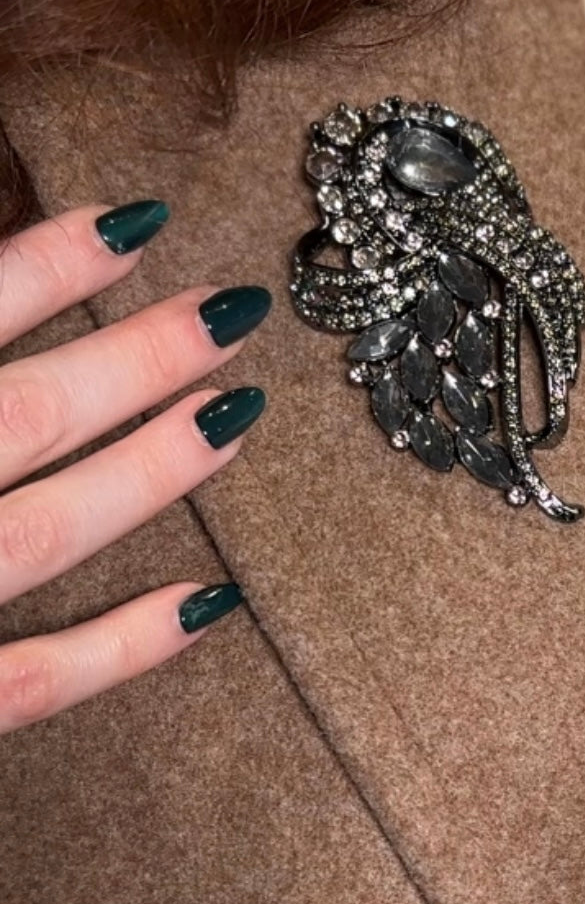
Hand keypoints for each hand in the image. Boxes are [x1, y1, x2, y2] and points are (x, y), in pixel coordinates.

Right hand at [0, 200, 269, 731]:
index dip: (46, 264)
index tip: (138, 221)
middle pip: (26, 413)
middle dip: (137, 358)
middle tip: (233, 309)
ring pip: (45, 533)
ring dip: (148, 470)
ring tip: (237, 414)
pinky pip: (32, 682)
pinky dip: (122, 646)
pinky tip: (213, 602)